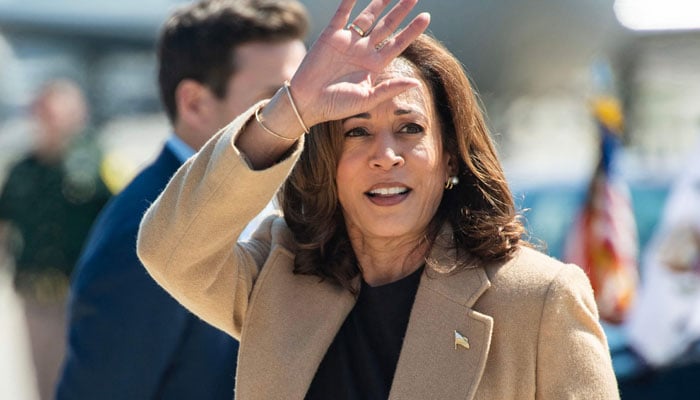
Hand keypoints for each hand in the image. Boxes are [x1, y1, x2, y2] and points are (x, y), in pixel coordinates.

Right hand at [289, 0, 429, 126]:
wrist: (307, 103)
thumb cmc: (336, 105)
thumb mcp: (367, 99)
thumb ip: (389, 89)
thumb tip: (415, 83)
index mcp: (374, 65)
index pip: (397, 43)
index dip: (412, 30)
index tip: (426, 17)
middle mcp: (363, 51)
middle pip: (387, 26)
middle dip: (400, 11)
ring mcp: (348, 42)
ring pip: (368, 17)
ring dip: (380, 3)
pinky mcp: (331, 36)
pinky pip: (342, 13)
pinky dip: (349, 0)